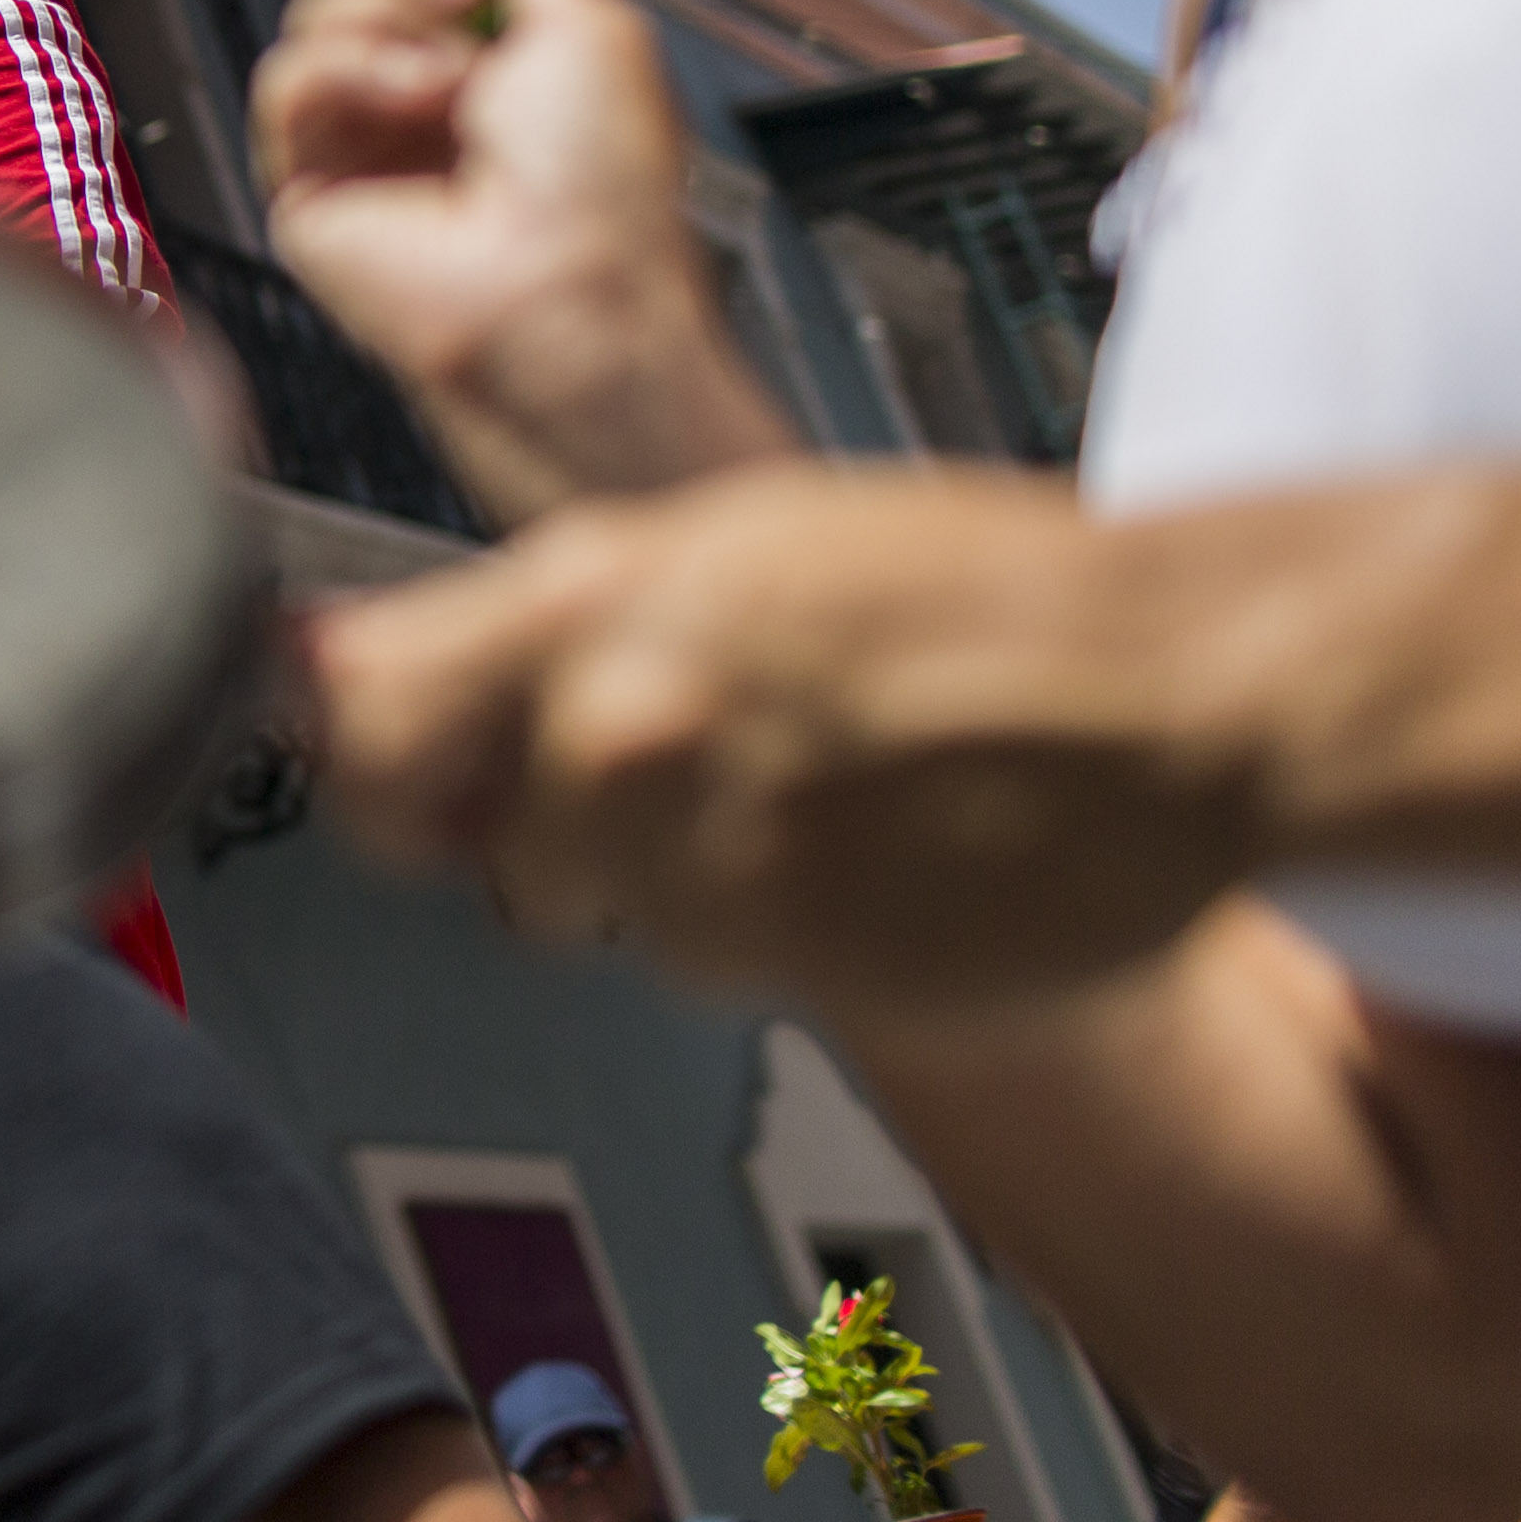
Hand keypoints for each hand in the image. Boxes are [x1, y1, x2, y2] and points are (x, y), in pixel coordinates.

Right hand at [249, 0, 790, 521]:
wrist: (568, 290)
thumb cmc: (602, 190)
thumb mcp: (599, 32)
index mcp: (491, 76)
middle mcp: (419, 111)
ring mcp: (362, 151)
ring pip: (312, 20)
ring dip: (383, 16)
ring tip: (453, 68)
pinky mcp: (307, 192)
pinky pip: (286, 83)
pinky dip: (346, 68)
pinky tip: (411, 97)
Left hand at [306, 459, 1257, 996]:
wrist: (1180, 696)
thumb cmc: (979, 593)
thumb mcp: (726, 545)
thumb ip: (546, 623)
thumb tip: (358, 681)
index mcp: (598, 607)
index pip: (359, 714)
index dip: (340, 737)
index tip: (340, 739)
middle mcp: (629, 742)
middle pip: (455, 830)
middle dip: (510, 804)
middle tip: (621, 761)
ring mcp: (708, 871)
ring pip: (585, 902)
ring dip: (641, 867)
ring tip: (777, 789)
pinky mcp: (792, 975)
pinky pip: (702, 962)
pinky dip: (748, 921)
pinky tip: (843, 846)